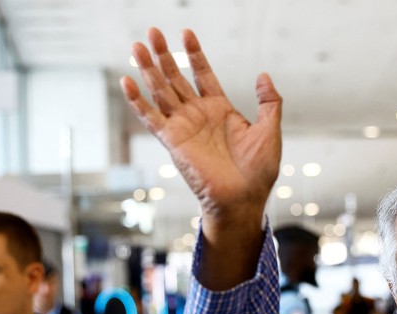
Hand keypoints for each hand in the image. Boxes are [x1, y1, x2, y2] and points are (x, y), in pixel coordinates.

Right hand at [121, 28, 282, 230]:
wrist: (243, 199)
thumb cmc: (258, 172)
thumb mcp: (269, 131)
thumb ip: (269, 102)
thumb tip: (264, 75)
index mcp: (220, 110)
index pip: (202, 74)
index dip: (194, 54)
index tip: (186, 32)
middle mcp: (198, 116)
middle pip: (176, 78)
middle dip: (164, 55)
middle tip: (152, 31)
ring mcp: (183, 127)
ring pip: (160, 91)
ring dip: (148, 69)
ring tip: (137, 46)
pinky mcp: (172, 141)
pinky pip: (150, 117)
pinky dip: (138, 101)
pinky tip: (127, 82)